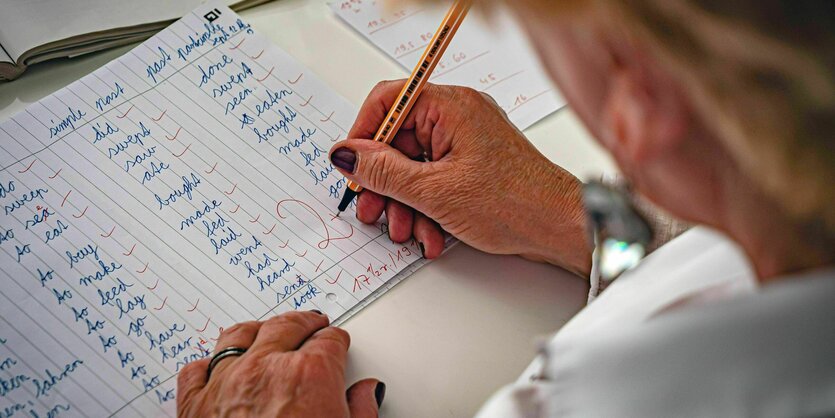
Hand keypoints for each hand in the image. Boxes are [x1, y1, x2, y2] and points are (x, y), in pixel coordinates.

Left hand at [177, 311, 383, 416]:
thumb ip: (361, 411)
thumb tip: (366, 393)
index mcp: (310, 374)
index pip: (329, 341)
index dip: (337, 342)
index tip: (338, 344)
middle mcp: (265, 369)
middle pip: (287, 326)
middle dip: (304, 323)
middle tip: (313, 325)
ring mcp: (225, 384)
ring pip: (238, 336)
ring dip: (258, 330)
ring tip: (268, 330)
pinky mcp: (193, 406)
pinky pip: (196, 370)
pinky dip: (207, 364)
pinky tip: (216, 365)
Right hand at [330, 82, 590, 274]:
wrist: (559, 228)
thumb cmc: (515, 203)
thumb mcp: (434, 191)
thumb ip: (383, 172)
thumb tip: (347, 155)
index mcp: (450, 106)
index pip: (389, 100)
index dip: (363, 134)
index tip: (351, 166)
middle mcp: (458, 118)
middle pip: (399, 141)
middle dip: (385, 183)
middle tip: (373, 209)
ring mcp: (466, 143)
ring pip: (415, 167)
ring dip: (405, 203)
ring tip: (406, 231)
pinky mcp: (472, 167)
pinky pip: (434, 180)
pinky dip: (426, 207)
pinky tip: (430, 235)